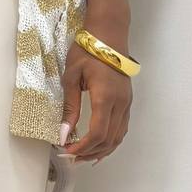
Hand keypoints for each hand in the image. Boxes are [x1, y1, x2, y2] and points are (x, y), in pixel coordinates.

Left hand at [61, 21, 132, 164]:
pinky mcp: (127, 102)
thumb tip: (63, 134)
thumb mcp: (71, 78)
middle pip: (109, 139)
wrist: (109, 34)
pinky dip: (110, 142)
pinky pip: (121, 129)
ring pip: (118, 137)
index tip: (67, 151)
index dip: (82, 147)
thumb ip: (70, 108)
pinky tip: (97, 148)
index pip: (98, 133)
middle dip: (89, 153)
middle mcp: (121, 103)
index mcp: (106, 97)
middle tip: (70, 158)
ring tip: (82, 157)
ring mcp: (127, 103)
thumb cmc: (87, 51)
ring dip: (100, 151)